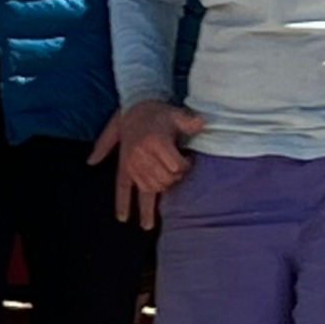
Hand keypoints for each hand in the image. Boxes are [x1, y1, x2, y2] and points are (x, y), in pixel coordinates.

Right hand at [90, 97, 199, 227]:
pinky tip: (126, 217)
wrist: (134, 106)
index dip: (186, 165)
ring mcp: (131, 163)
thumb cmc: (157, 112)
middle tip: (180, 169)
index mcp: (155, 142)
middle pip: (165, 180)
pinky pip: (122, 188)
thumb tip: (202, 123)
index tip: (189, 158)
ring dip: (160, 189)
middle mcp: (141, 154)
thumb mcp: (176, 114)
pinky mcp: (124, 167)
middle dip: (175, 178)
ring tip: (166, 184)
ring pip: (149, 188)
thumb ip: (190, 121)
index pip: (177, 166)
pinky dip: (125, 204)